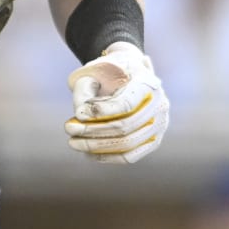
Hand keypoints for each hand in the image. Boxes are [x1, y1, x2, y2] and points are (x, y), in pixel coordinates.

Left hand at [64, 41, 167, 163]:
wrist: (124, 73)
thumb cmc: (105, 71)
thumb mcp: (92, 72)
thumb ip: (83, 91)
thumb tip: (81, 116)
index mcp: (147, 82)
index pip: (127, 104)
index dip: (102, 113)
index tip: (79, 115)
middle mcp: (159, 104)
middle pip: (125, 126)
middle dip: (93, 130)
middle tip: (68, 128)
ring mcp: (160, 124)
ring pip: (127, 143)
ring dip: (97, 146)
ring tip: (73, 142)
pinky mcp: (153, 140)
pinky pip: (131, 155)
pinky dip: (108, 157)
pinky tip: (88, 154)